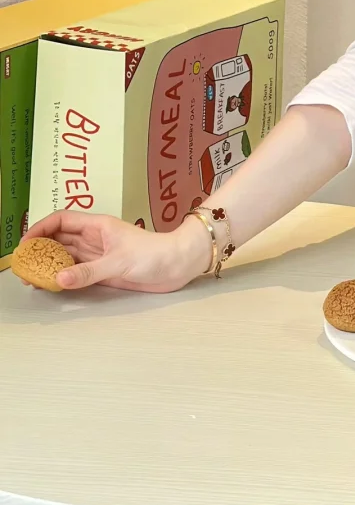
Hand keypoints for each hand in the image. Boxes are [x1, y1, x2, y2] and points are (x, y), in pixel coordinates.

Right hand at [19, 212, 211, 291]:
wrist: (179, 264)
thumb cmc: (155, 254)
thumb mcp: (119, 262)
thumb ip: (88, 271)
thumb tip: (58, 279)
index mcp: (98, 225)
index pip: (61, 220)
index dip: (41, 228)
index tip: (25, 244)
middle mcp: (95, 238)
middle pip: (60, 239)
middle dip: (40, 250)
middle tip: (23, 266)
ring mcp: (99, 255)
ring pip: (66, 256)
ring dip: (50, 264)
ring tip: (32, 278)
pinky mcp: (104, 271)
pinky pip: (78, 271)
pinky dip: (64, 276)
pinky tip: (52, 284)